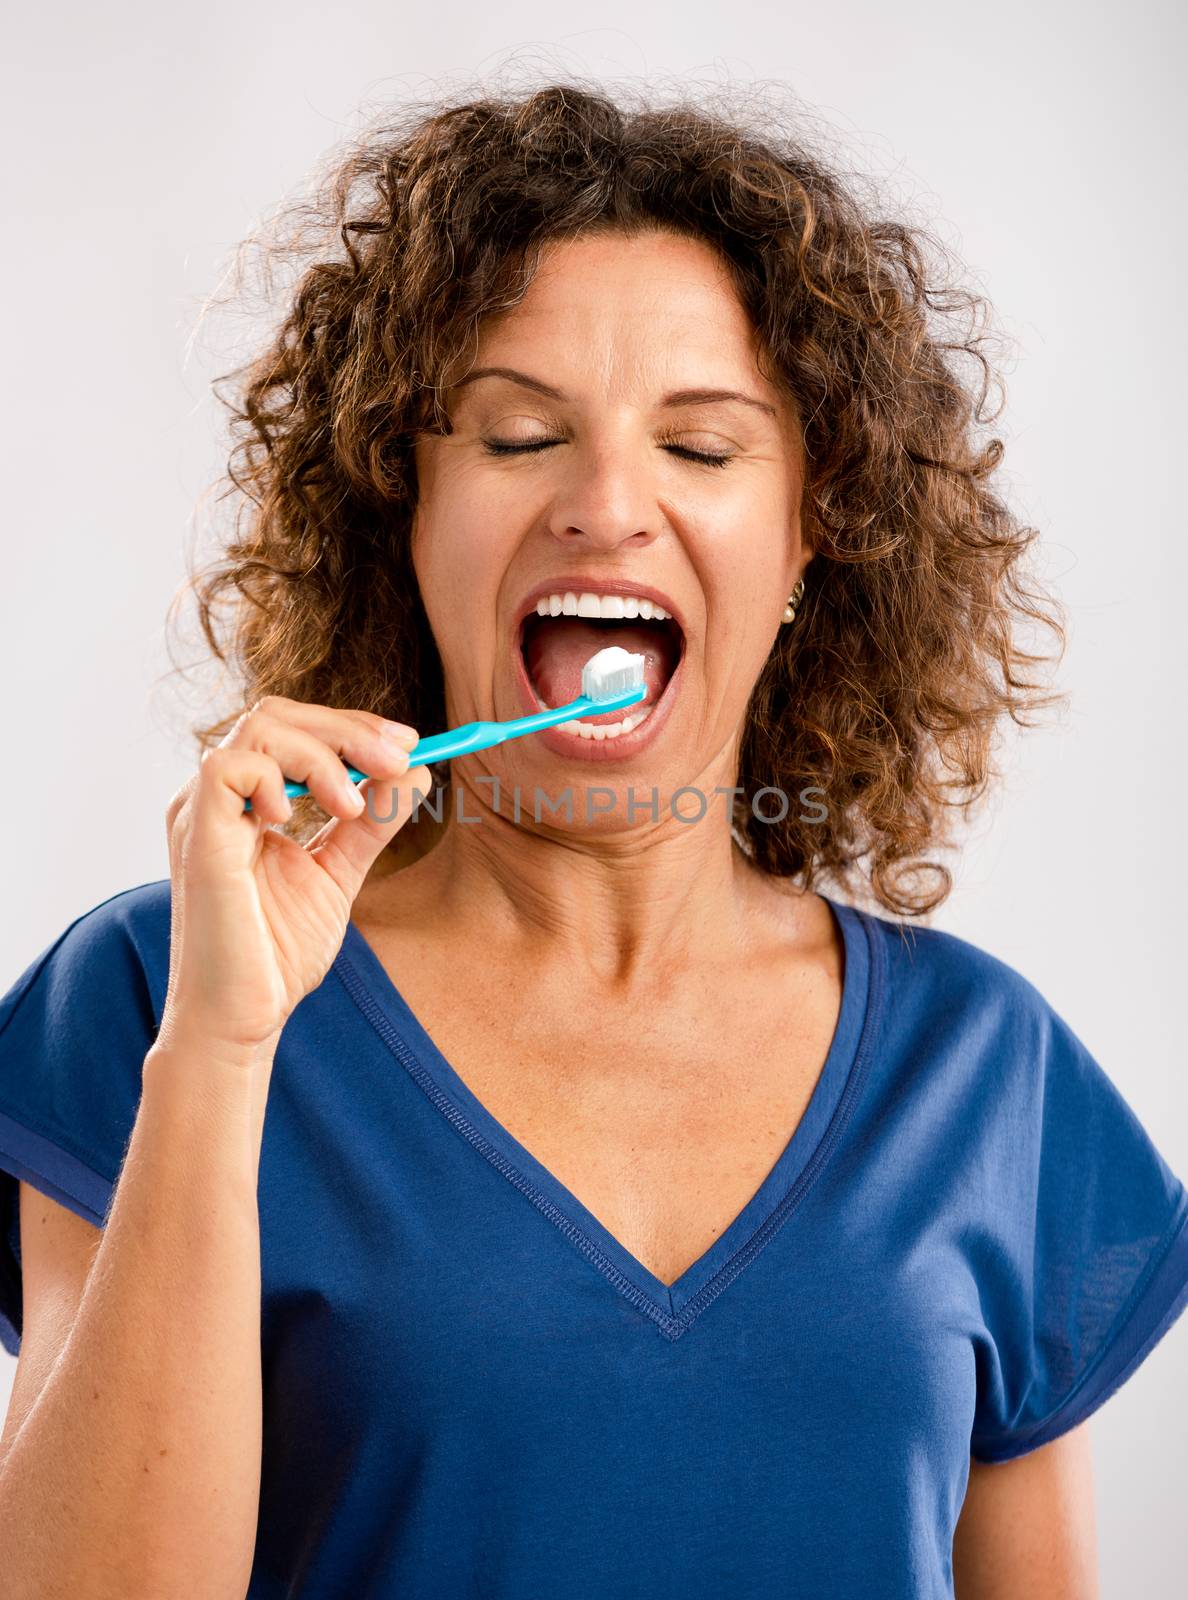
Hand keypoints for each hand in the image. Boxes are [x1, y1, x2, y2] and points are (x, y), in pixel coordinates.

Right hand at [157, 696, 429, 1060]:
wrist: (243, 1018)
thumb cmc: (276, 954)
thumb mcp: (338, 874)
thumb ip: (371, 824)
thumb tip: (415, 773)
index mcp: (246, 801)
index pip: (295, 729)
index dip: (353, 727)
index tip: (408, 743)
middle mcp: (219, 798)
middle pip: (278, 714)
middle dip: (348, 728)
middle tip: (398, 757)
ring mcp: (202, 812)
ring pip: (258, 727)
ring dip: (323, 753)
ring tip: (352, 805)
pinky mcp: (197, 835)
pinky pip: (226, 767)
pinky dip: (273, 775)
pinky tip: (297, 817)